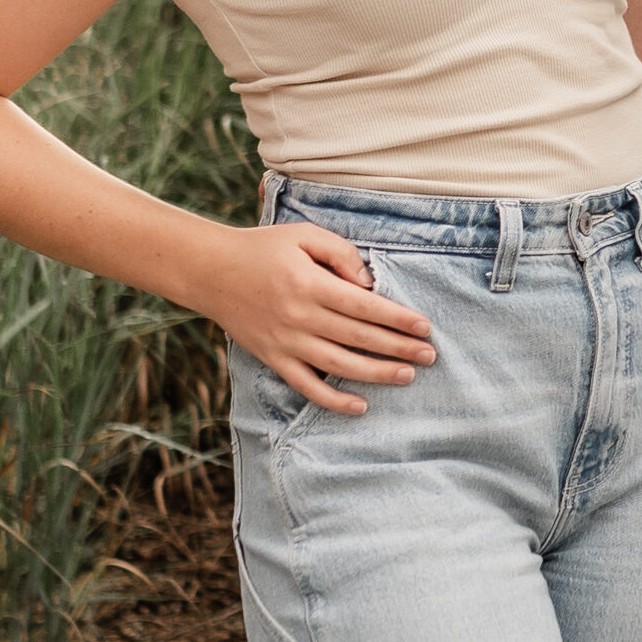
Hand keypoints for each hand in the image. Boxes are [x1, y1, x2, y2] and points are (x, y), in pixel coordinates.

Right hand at [190, 221, 434, 415]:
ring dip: (376, 374)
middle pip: (359, 338)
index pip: (365, 306)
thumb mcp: (303, 236)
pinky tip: (360, 406)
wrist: (210, 272)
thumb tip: (369, 284)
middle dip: (398, 348)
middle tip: (431, 355)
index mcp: (310, 284)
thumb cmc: (263, 249)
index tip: (425, 327)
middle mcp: (300, 317)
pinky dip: (333, 400)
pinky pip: (306, 386)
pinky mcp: (273, 359)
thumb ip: (340, 254)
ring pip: (339, 365)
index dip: (398, 318)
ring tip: (407, 376)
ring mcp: (286, 342)